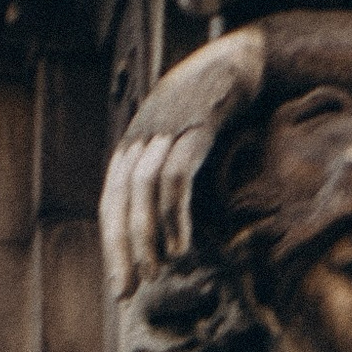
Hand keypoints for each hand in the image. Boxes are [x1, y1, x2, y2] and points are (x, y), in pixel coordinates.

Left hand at [102, 30, 267, 298]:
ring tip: (157, 274)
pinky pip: (177, 177)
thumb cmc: (215, 111)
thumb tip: (173, 234)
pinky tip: (181, 247)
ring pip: (144, 191)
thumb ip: (170, 180)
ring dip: (148, 237)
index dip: (114, 244)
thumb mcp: (184, 145)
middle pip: (121, 198)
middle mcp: (142, 136)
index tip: (121, 284)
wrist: (238, 62)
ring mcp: (166, 129)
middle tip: (130, 290)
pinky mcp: (194, 128)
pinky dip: (176, 215)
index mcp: (134, 144)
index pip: (113, 201)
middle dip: (123, 248)